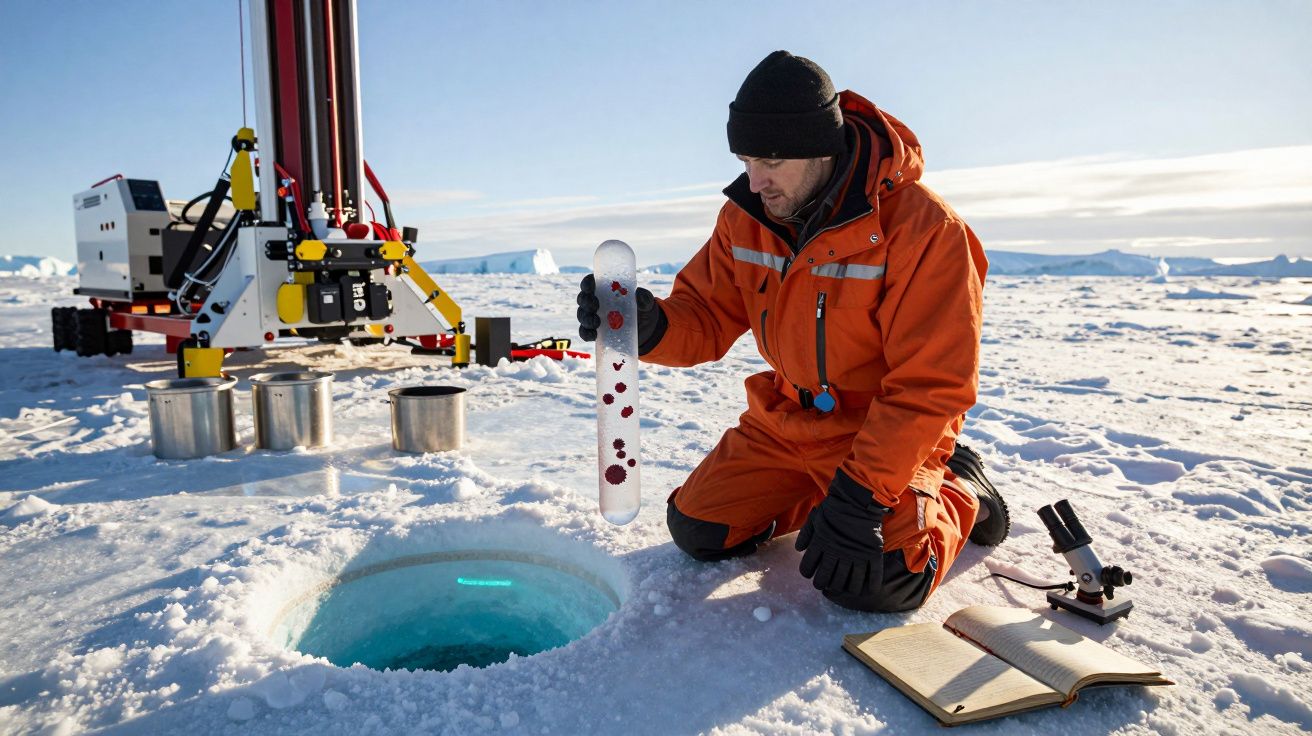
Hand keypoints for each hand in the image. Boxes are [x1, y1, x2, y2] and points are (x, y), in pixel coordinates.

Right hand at [575, 274, 666, 352]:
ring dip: (586, 318)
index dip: (587, 283)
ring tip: (596, 323)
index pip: (590, 283)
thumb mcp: (645, 301)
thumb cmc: (642, 308)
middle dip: (586, 302)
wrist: (645, 329)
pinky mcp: (596, 331)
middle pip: (583, 299)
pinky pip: (585, 332)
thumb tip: (638, 295)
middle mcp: (595, 301)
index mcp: (604, 289)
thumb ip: (644, 297)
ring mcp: (594, 317)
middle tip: (595, 306)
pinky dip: (586, 334)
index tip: (590, 287)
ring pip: (582, 316)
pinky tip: (592, 335)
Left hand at [795, 470, 889, 597]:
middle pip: (827, 580)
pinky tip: (865, 589)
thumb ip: (806, 534)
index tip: (810, 574)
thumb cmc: (835, 508)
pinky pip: (872, 578)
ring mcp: (856, 555)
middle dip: (822, 584)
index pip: (808, 568)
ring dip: (844, 589)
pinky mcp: (872, 554)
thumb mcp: (816, 519)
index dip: (807, 573)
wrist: (859, 499)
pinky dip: (869, 587)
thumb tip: (799, 550)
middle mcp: (838, 553)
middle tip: (824, 584)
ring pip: (848, 584)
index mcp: (821, 544)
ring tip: (842, 588)